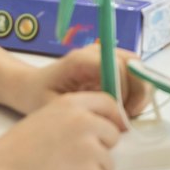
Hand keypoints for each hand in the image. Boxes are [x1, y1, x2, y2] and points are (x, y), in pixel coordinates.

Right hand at [0, 93, 124, 169]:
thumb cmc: (14, 152)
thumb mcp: (44, 118)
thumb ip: (72, 118)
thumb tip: (100, 128)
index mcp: (72, 105)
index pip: (109, 104)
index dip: (111, 120)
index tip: (107, 133)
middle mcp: (86, 123)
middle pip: (112, 137)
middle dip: (99, 150)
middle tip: (71, 162)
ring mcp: (92, 150)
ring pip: (107, 164)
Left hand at [14, 45, 148, 118]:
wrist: (29, 85)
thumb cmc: (37, 96)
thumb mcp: (54, 107)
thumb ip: (83, 110)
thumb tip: (115, 117)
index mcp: (81, 60)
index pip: (117, 66)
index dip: (125, 90)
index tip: (120, 113)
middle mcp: (97, 52)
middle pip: (134, 63)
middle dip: (139, 91)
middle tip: (130, 116)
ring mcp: (105, 56)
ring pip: (138, 68)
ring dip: (140, 92)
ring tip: (128, 114)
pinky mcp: (110, 65)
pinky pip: (133, 74)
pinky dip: (136, 92)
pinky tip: (125, 110)